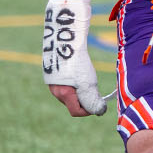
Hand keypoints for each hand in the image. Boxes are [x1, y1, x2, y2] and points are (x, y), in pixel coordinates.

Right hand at [43, 0, 106, 115]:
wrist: (66, 41)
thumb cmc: (78, 62)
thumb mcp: (88, 83)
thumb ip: (92, 99)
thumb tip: (98, 111)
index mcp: (63, 94)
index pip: (76, 112)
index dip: (89, 111)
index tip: (99, 104)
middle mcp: (55, 91)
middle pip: (73, 103)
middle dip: (85, 101)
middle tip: (95, 91)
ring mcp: (53, 83)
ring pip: (70, 94)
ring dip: (80, 92)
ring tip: (87, 78)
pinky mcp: (53, 74)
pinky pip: (66, 84)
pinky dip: (75, 83)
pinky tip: (80, 72)